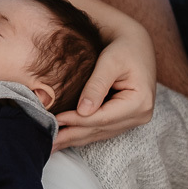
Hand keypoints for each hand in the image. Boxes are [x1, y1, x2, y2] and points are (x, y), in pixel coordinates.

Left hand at [54, 34, 155, 149]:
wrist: (134, 43)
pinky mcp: (124, 118)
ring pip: (99, 132)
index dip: (78, 120)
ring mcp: (133, 119)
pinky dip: (82, 132)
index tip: (56, 120)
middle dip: (72, 135)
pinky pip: (101, 128)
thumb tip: (83, 111)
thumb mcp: (110, 61)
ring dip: (75, 138)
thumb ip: (97, 85)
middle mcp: (140, 115)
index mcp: (140, 102)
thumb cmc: (123, 47)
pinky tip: (66, 136)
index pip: (103, 117)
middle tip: (48, 143)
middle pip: (100, 129)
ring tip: (52, 144)